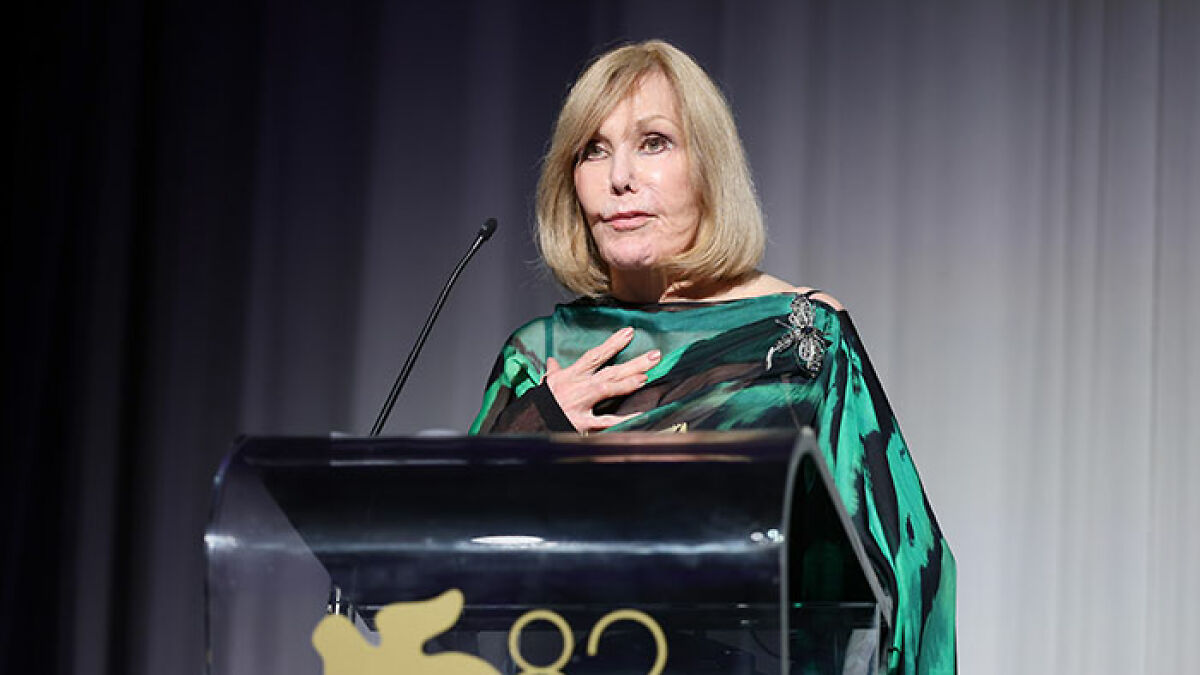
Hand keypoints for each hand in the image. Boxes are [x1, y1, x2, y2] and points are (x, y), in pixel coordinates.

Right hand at [544, 326, 660, 433]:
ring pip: (607, 389)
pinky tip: (640, 415)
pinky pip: (606, 421)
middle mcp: (579, 386)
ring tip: (645, 377)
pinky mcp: (582, 422)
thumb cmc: (540, 403)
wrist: (530, 421)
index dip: (613, 343)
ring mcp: (581, 403)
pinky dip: (623, 419)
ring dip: (626, 383)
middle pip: (609, 370)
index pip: (595, 355)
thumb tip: (552, 361)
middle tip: (655, 355)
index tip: (630, 332)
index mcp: (572, 375)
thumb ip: (553, 372)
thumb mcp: (546, 384)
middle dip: (633, 362)